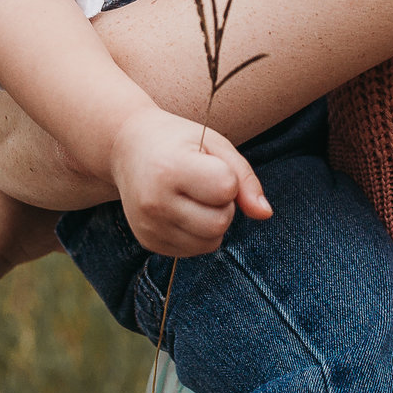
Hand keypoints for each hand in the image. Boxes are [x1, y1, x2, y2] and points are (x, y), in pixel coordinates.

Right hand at [107, 101, 271, 256]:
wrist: (127, 147)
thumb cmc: (178, 142)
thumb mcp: (214, 144)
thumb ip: (244, 178)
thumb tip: (265, 213)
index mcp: (170, 169)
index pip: (225, 189)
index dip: (227, 176)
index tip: (208, 163)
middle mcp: (154, 202)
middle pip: (219, 223)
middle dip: (223, 204)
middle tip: (203, 183)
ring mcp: (149, 226)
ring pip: (209, 243)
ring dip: (213, 222)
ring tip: (193, 197)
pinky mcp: (148, 242)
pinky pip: (193, 250)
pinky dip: (197, 233)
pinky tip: (181, 210)